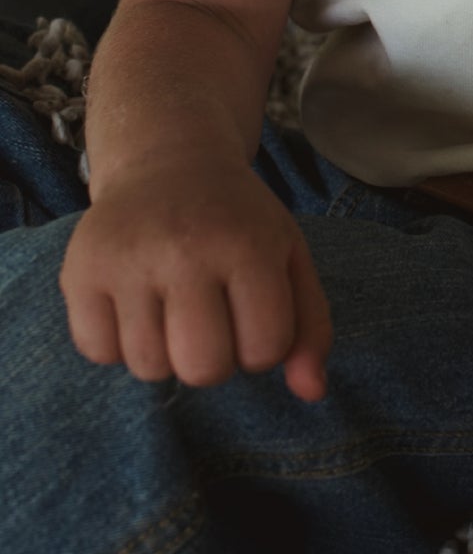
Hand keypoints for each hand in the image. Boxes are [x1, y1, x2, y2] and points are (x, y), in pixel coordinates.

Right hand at [59, 158, 332, 401]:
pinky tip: (134, 304)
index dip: (262, 345)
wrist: (168, 160)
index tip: (251, 309)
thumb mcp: (289, 256)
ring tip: (171, 306)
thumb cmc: (237, 220)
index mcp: (248, 244)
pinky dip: (116, 343)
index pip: (264, 350)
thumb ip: (310, 326)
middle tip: (210, 316)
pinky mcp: (80, 270)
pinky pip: (99, 352)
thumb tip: (312, 393)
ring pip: (149, 368)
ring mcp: (127, 260)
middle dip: (213, 358)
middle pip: (203, 369)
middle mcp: (185, 249)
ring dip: (165, 352)